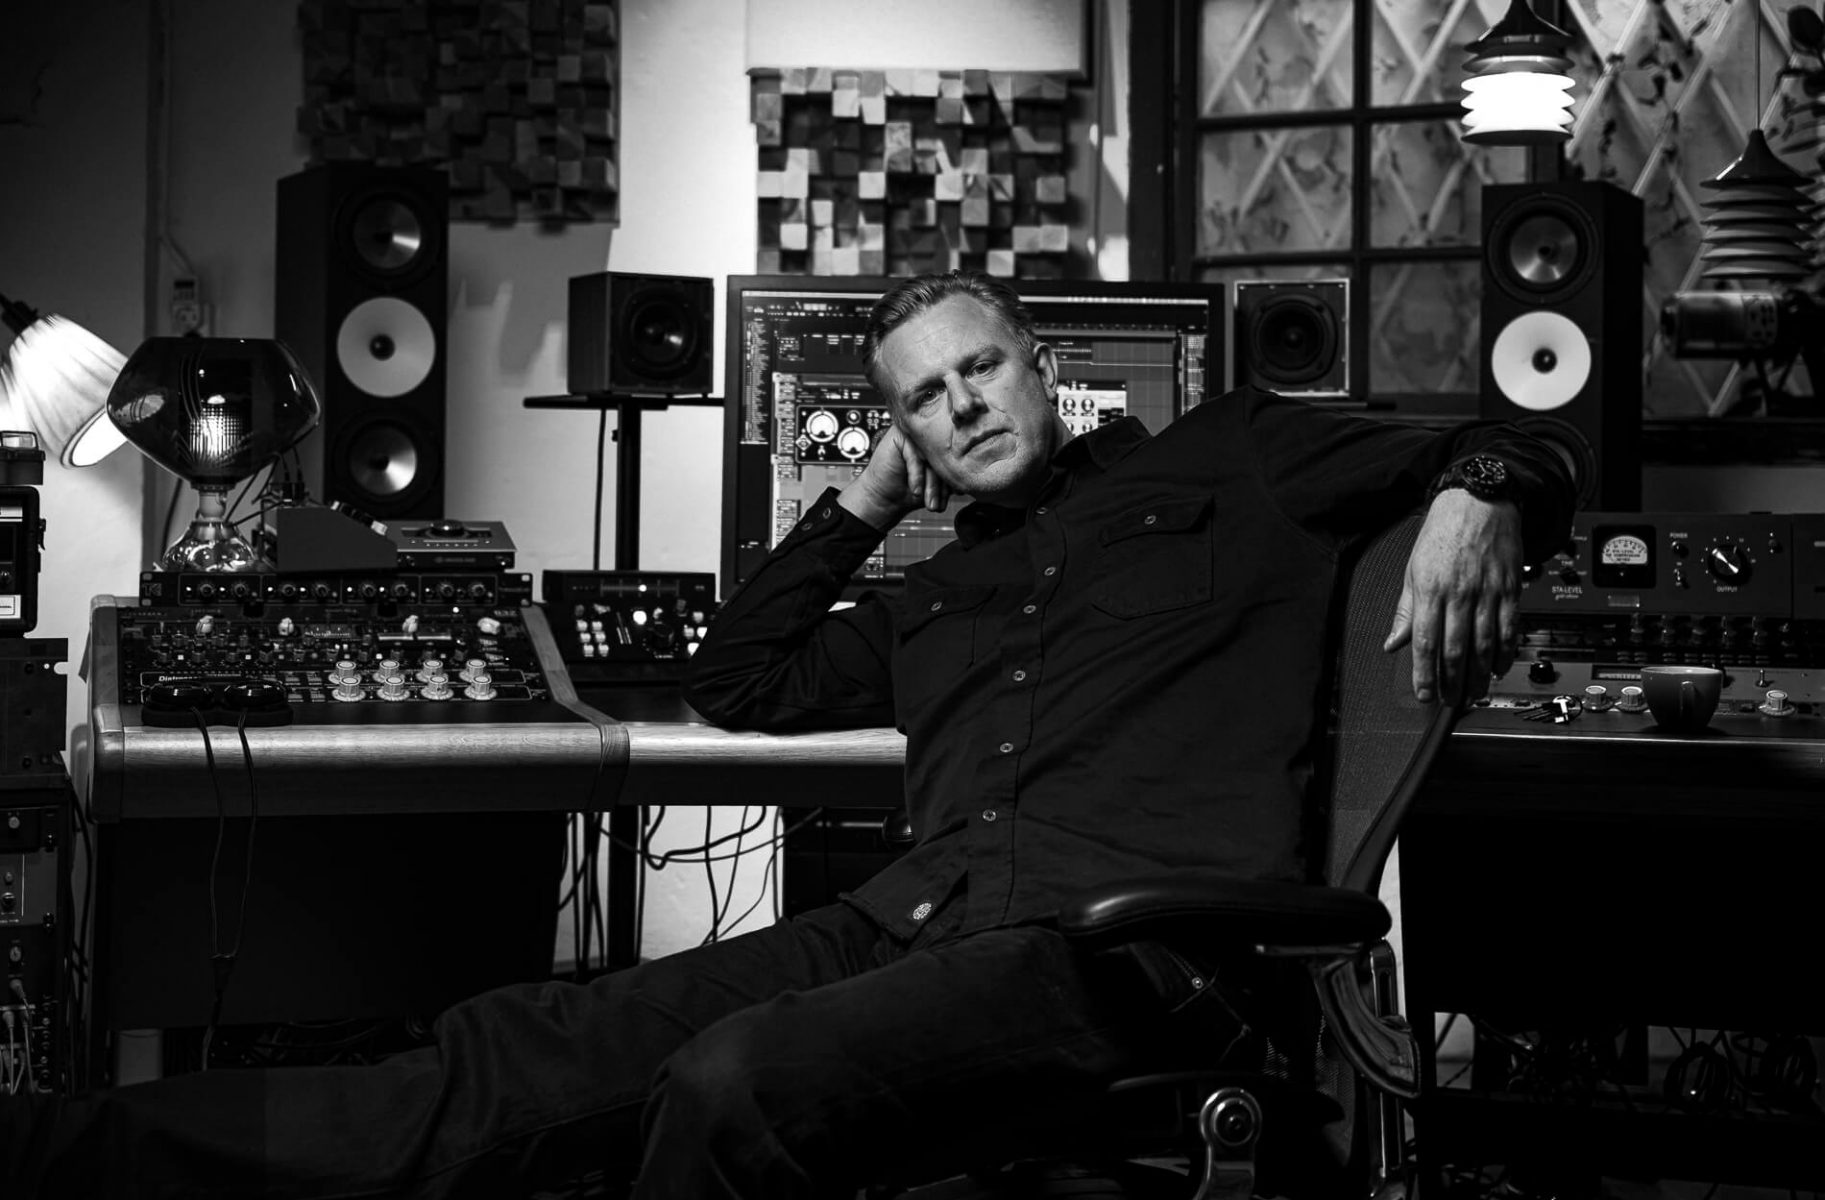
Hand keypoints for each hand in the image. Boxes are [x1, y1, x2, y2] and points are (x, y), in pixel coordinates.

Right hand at [838, 426, 949, 529]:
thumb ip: (953, 477)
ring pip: (931, 458)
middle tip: (938, 505)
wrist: (883, 498)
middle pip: (944, 458)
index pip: (956, 457)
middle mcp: (930, 434)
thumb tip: (970, 477)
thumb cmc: (909, 491)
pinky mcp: (900, 435)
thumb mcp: (937, 485)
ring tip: (930, 503)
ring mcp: (915, 433)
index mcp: (942, 441)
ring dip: (931, 485)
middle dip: (942, 486)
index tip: (956, 496)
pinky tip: (916, 491)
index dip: (955, 480)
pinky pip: (914, 456)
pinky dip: (917, 477)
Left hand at [1382, 490, 1523, 704]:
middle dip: (1452, 682)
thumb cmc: (1443, 532)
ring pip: (1484, 645)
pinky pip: (1509, 629)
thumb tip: (1393, 643)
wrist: (1480, 501)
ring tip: (1473, 694)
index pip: (1424, 642)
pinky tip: (1498, 669)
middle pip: (1456, 650)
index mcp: (1430, 589)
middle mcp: (1459, 593)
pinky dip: (1504, 653)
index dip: (1424, 674)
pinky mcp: (1510, 590)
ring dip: (1479, 676)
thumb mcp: (1413, 569)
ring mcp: (1487, 592)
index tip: (1424, 694)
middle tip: (1450, 702)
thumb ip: (1406, 611)